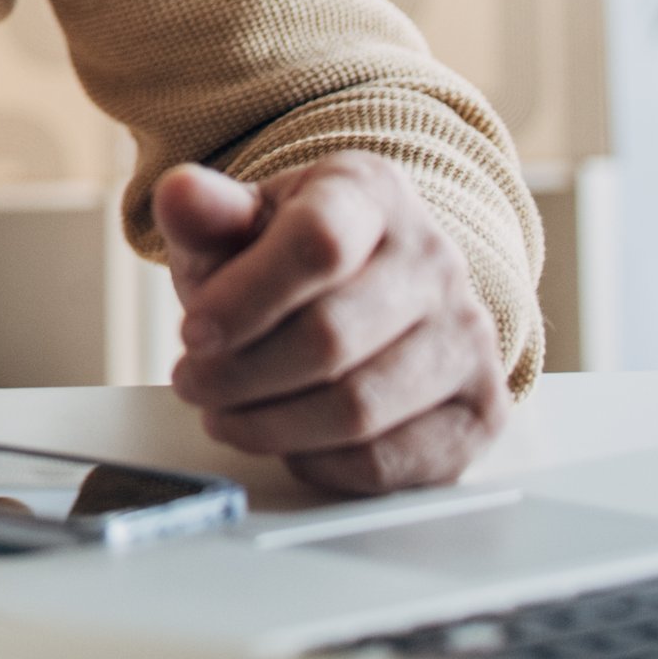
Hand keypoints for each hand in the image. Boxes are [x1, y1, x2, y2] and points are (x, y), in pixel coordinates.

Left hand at [155, 153, 509, 495]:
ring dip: (270, 425)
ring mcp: (468, 338)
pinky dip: (319, 464)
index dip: (244, 299)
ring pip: (358, 408)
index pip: (318, 243)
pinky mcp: (480, 411)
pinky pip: (389, 461)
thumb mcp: (240, 223)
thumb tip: (177, 195)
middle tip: (193, 382)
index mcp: (373, 194)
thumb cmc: (290, 257)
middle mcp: (437, 261)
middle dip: (240, 374)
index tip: (191, 332)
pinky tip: (283, 442)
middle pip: (331, 337)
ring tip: (223, 414)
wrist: (369, 289)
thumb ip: (207, 214)